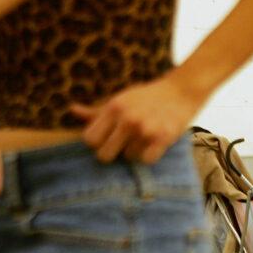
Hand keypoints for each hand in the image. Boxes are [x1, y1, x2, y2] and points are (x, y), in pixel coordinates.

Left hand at [69, 75, 203, 163]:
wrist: (181, 91)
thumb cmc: (146, 98)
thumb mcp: (120, 100)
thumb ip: (96, 112)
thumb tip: (71, 110)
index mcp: (114, 108)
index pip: (89, 140)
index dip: (97, 143)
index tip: (106, 139)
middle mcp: (127, 119)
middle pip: (104, 156)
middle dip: (112, 153)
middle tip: (123, 144)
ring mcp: (145, 129)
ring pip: (128, 158)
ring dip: (135, 152)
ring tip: (144, 138)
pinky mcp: (162, 138)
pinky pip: (146, 161)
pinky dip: (150, 156)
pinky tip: (154, 143)